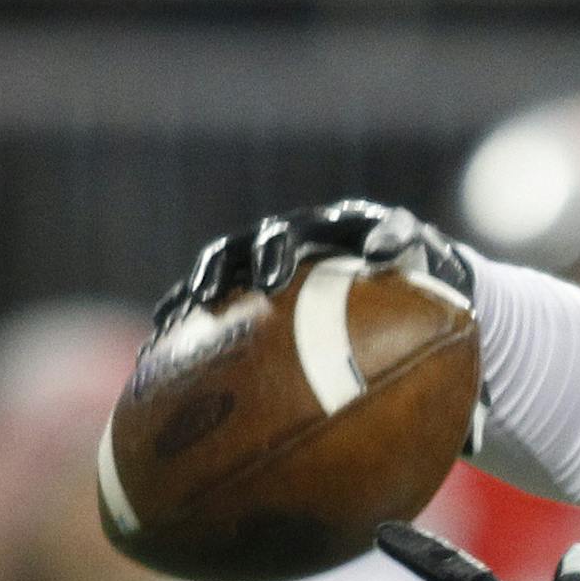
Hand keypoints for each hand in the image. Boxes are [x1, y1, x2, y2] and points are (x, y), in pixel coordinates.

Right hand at [153, 200, 473, 334]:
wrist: (406, 274)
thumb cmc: (419, 270)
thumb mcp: (423, 254)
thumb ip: (406, 241)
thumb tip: (388, 246)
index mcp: (332, 228)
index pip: (298, 232)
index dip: (281, 253)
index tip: (276, 279)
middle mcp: (293, 238)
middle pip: (251, 245)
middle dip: (239, 268)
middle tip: (231, 296)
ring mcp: (265, 260)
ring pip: (220, 269)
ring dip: (199, 290)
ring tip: (177, 319)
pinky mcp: (247, 288)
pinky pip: (209, 303)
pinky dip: (184, 320)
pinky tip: (157, 352)